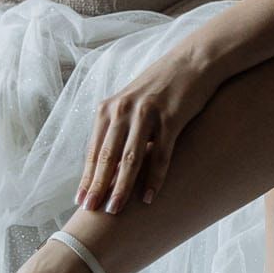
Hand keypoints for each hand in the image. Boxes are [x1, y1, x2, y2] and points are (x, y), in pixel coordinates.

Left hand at [76, 47, 215, 213]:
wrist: (192, 62)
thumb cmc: (161, 86)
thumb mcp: (132, 103)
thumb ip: (118, 128)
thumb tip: (109, 164)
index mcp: (109, 108)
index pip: (94, 150)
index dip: (87, 177)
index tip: (81, 200)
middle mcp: (123, 110)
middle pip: (106, 156)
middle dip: (98, 186)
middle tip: (91, 210)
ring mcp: (147, 114)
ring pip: (130, 158)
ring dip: (122, 186)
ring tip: (115, 209)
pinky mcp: (171, 118)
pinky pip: (160, 154)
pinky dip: (154, 178)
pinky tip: (148, 196)